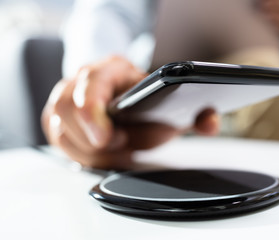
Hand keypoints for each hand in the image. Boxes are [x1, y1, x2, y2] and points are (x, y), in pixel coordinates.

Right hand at [42, 56, 218, 168]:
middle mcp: (80, 79)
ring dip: (88, 149)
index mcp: (110, 69)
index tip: (110, 138)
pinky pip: (59, 141)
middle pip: (66, 110)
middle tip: (119, 144)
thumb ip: (196, 112)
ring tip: (116, 147)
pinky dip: (81, 154)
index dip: (94, 113)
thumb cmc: (144, 98)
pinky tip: (102, 152)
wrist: (122, 92)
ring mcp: (64, 97)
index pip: (89, 83)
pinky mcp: (57, 118)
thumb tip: (210, 123)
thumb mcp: (170, 102)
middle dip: (93, 139)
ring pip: (60, 129)